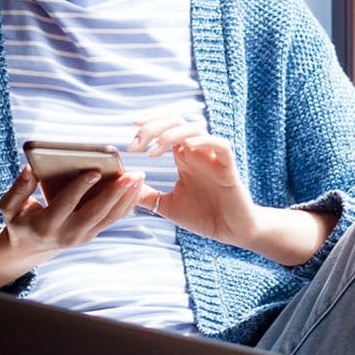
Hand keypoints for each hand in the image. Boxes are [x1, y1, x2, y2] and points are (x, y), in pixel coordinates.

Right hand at [0, 164, 144, 289]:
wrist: (30, 247)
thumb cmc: (20, 220)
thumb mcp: (9, 207)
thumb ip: (18, 189)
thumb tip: (29, 169)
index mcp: (45, 224)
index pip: (65, 204)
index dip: (80, 188)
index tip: (95, 171)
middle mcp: (67, 233)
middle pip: (95, 213)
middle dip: (114, 193)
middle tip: (130, 174)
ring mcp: (82, 236)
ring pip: (109, 217)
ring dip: (126, 198)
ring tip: (138, 177)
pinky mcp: (92, 234)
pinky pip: (112, 219)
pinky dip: (126, 204)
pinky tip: (136, 187)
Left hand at [128, 114, 258, 245]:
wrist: (232, 233)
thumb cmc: (204, 216)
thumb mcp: (166, 205)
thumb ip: (146, 194)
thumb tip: (122, 186)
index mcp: (183, 156)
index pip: (167, 126)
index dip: (150, 121)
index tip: (131, 127)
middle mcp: (197, 152)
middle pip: (177, 122)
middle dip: (153, 127)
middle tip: (135, 145)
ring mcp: (213, 159)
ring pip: (195, 129)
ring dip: (171, 134)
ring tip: (153, 152)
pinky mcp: (229, 169)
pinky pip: (221, 145)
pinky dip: (205, 141)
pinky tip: (187, 147)